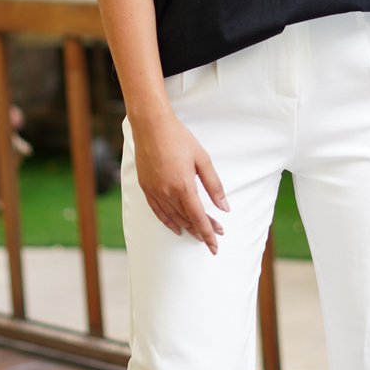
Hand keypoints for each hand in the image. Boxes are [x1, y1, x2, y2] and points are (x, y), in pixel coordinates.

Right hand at [129, 109, 228, 253]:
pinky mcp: (145, 188)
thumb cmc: (179, 139)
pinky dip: (168, 222)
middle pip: (187, 219)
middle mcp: (168, 193)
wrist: (152, 126)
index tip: (216, 244)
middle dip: (202, 230)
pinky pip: (158, 212)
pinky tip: (177, 228)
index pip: (198, 217)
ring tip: (199, 234)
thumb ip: (214, 186)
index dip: (208, 232)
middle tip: (214, 236)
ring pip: (173, 218)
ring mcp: (155, 192)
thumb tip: (224, 207)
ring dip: (187, 228)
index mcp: (184, 186)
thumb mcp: (202, 159)